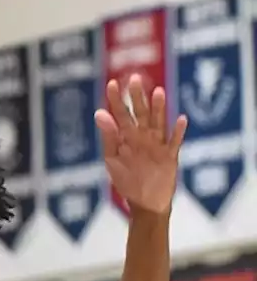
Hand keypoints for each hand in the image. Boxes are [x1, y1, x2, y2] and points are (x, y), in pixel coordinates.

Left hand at [96, 73, 186, 214]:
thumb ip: (108, 136)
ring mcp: (157, 145)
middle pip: (141, 113)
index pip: (121, 114)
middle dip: (137, 96)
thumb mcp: (113, 159)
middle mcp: (143, 137)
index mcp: (127, 138)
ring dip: (159, 108)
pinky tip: (181, 119)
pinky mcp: (170, 156)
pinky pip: (175, 142)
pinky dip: (178, 132)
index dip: (116, 99)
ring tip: (158, 92)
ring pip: (158, 123)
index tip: (112, 83)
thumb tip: (98, 113)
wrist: (145, 202)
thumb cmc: (126, 180)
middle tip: (135, 78)